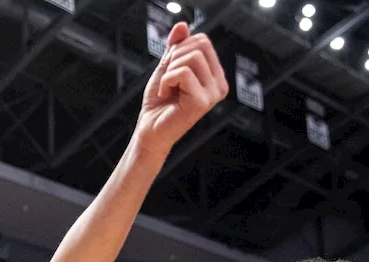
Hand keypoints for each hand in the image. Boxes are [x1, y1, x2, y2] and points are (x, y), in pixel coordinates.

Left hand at [135, 23, 228, 154]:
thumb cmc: (158, 102)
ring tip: (168, 89)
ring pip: (191, 58)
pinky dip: (166, 81)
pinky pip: (183, 73)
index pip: (202, 41)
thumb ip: (176, 47)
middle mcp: (219, 84)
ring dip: (170, 71)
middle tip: (168, 80)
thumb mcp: (167, 68)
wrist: (149, 129)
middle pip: (199, 45)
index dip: (179, 50)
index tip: (171, 71)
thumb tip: (182, 25)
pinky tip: (166, 96)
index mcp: (215, 75)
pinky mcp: (202, 102)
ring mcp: (213, 94)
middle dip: (174, 58)